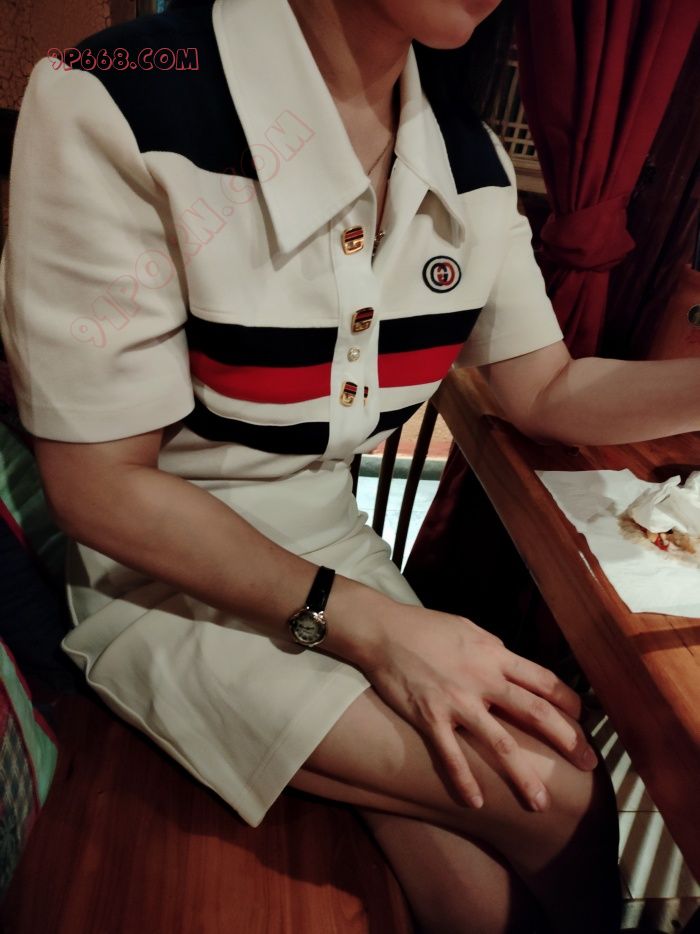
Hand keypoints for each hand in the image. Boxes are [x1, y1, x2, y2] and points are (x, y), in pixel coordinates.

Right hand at [362, 606, 596, 811]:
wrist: (383, 630)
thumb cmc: (425, 627)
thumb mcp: (468, 629)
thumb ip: (492, 650)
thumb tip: (511, 662)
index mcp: (494, 655)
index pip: (543, 680)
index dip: (568, 702)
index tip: (584, 720)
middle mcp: (482, 678)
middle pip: (535, 712)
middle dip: (567, 740)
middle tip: (589, 764)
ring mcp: (457, 700)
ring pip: (499, 742)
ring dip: (523, 776)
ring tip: (540, 803)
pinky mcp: (430, 717)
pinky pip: (451, 755)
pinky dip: (463, 781)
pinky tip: (476, 803)